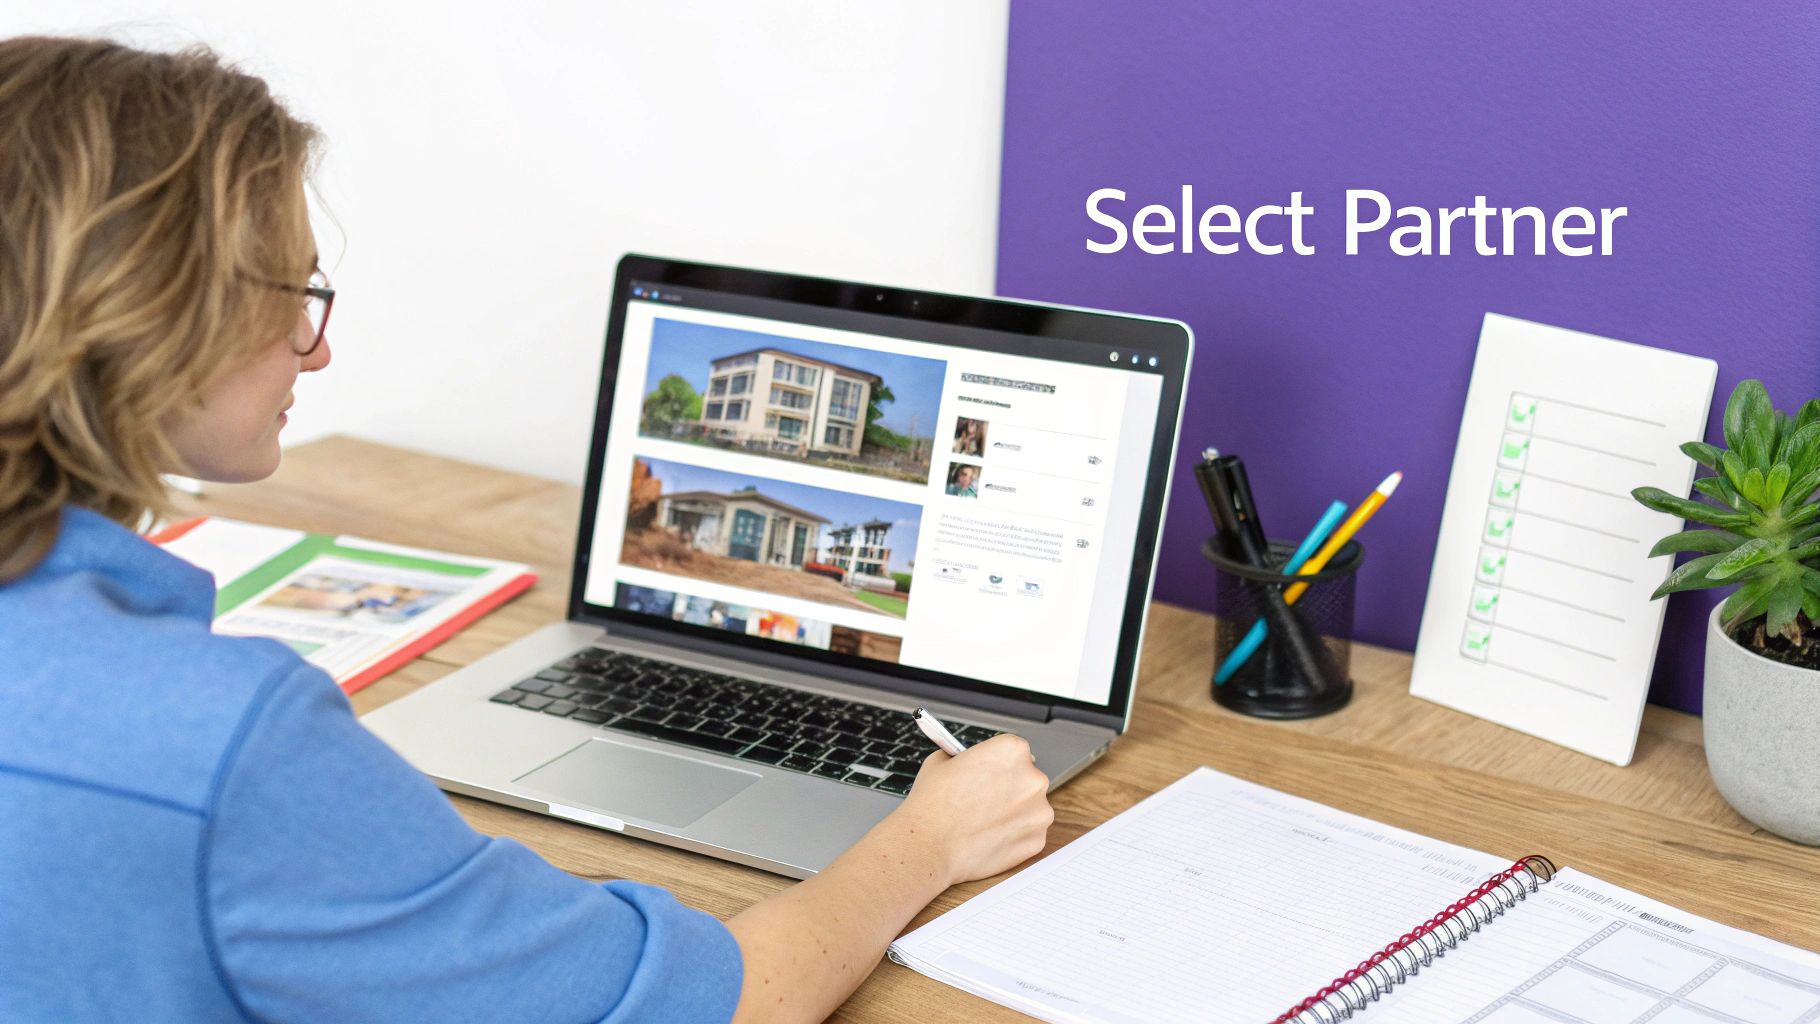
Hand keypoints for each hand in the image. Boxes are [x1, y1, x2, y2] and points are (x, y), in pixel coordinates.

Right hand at [890, 734, 1053, 886]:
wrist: (928, 846)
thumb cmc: (932, 804)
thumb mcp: (943, 760)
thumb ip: (967, 757)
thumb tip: (975, 760)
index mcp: (1012, 750)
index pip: (1014, 751)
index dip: (998, 763)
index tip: (989, 773)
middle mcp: (1033, 778)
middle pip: (1026, 778)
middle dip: (1009, 787)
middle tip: (985, 800)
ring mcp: (1039, 811)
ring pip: (1030, 807)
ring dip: (1014, 812)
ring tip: (983, 821)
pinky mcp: (1037, 840)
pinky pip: (1029, 833)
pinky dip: (1013, 836)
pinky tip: (989, 837)